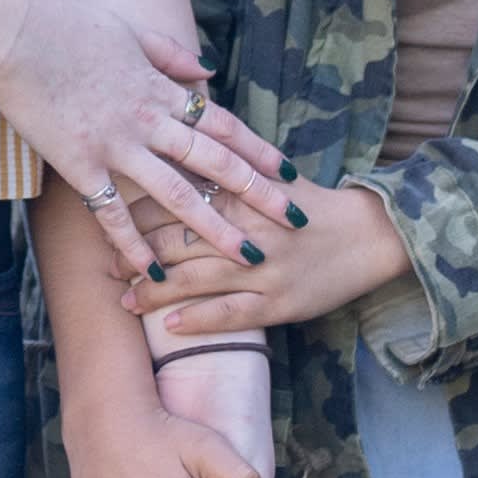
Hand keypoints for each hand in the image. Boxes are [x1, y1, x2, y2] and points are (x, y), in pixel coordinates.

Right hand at [0, 0, 287, 266]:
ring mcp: (117, 145)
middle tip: (294, 221)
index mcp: (162, 89)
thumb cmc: (69, 27)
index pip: (224, 126)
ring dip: (216, 228)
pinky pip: (114, 212)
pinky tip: (155, 271)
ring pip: (178, 194)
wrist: (15, 35)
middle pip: (216, 163)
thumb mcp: (131, 33)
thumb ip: (172, 55)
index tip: (289, 175)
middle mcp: (149, 120)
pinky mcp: (81, 165)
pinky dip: (135, 244)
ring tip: (247, 256)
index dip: (259, 152)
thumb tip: (208, 71)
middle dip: (260, 194)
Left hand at [126, 180, 413, 337]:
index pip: (176, 199)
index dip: (139, 212)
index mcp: (242, 195)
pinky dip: (198, 319)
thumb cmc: (313, 207)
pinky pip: (230, 314)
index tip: (112, 219)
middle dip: (137, 253)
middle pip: (177, 239)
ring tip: (125, 299)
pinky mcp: (280, 303)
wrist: (370, 235)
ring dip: (155, 291)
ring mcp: (263, 269)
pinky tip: (170, 326)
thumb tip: (179, 152)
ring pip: (195, 280)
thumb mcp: (268, 179)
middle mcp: (248, 230)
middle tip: (106, 264)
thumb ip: (225, 171)